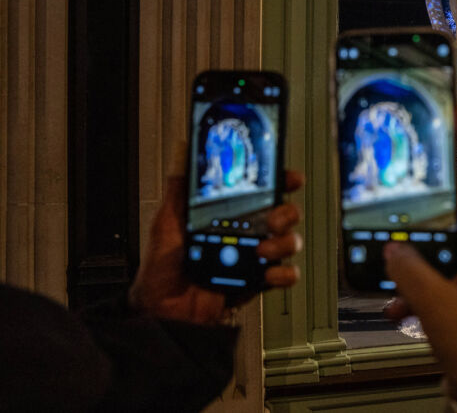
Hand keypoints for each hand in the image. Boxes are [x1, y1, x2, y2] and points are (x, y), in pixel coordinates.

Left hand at [129, 143, 303, 324]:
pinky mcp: (258, 281)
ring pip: (290, 241)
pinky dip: (283, 273)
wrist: (162, 310)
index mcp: (229, 215)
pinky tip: (267, 272)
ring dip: (283, 242)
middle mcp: (246, 233)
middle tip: (271, 218)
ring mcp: (255, 257)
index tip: (287, 177)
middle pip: (285, 213)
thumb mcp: (166, 222)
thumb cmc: (162, 268)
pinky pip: (285, 274)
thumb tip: (182, 152)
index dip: (281, 181)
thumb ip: (179, 189)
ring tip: (261, 250)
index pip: (263, 191)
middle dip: (285, 212)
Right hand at [383, 107, 456, 412]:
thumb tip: (388, 249)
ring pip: (444, 246)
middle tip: (400, 194)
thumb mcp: (435, 305)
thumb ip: (407, 272)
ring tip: (388, 259)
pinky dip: (415, 288)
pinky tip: (392, 306)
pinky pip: (437, 278)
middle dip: (427, 208)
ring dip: (416, 256)